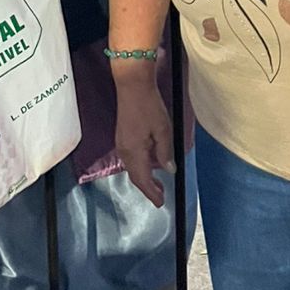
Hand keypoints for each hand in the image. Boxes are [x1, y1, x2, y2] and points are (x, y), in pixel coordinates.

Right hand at [113, 71, 174, 208]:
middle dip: (147, 188)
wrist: (132, 85)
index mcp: (134, 152)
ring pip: (132, 168)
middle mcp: (124, 151)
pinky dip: (140, 167)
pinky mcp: (122, 136)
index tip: (161, 203)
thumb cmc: (149, 106)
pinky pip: (130, 159)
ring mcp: (121, 143)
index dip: (151, 193)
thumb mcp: (163, 130)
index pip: (142, 180)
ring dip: (144, 177)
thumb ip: (165, 152)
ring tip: (157, 183)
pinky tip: (150, 163)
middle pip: (135, 176)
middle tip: (161, 196)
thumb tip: (169, 170)